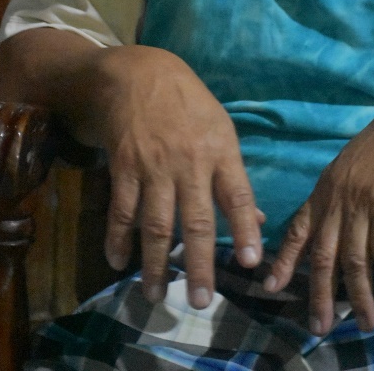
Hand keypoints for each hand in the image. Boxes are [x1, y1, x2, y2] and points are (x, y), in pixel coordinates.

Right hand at [95, 45, 261, 308]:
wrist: (138, 73)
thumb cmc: (188, 102)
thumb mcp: (221, 128)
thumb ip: (234, 176)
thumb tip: (255, 220)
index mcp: (220, 150)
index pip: (237, 195)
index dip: (244, 229)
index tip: (251, 262)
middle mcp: (189, 162)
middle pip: (195, 220)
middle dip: (199, 264)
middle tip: (200, 301)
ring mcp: (154, 166)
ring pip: (156, 224)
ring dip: (155, 264)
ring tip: (156, 294)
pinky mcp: (124, 167)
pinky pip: (121, 210)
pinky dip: (118, 238)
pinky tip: (118, 261)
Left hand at [264, 86, 373, 333]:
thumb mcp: (355, 164)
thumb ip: (342, 193)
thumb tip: (338, 225)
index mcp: (327, 186)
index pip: (299, 228)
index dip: (285, 260)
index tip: (272, 287)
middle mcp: (339, 196)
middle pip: (323, 254)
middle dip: (319, 294)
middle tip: (319, 326)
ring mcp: (363, 200)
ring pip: (355, 259)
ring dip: (360, 295)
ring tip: (366, 322)